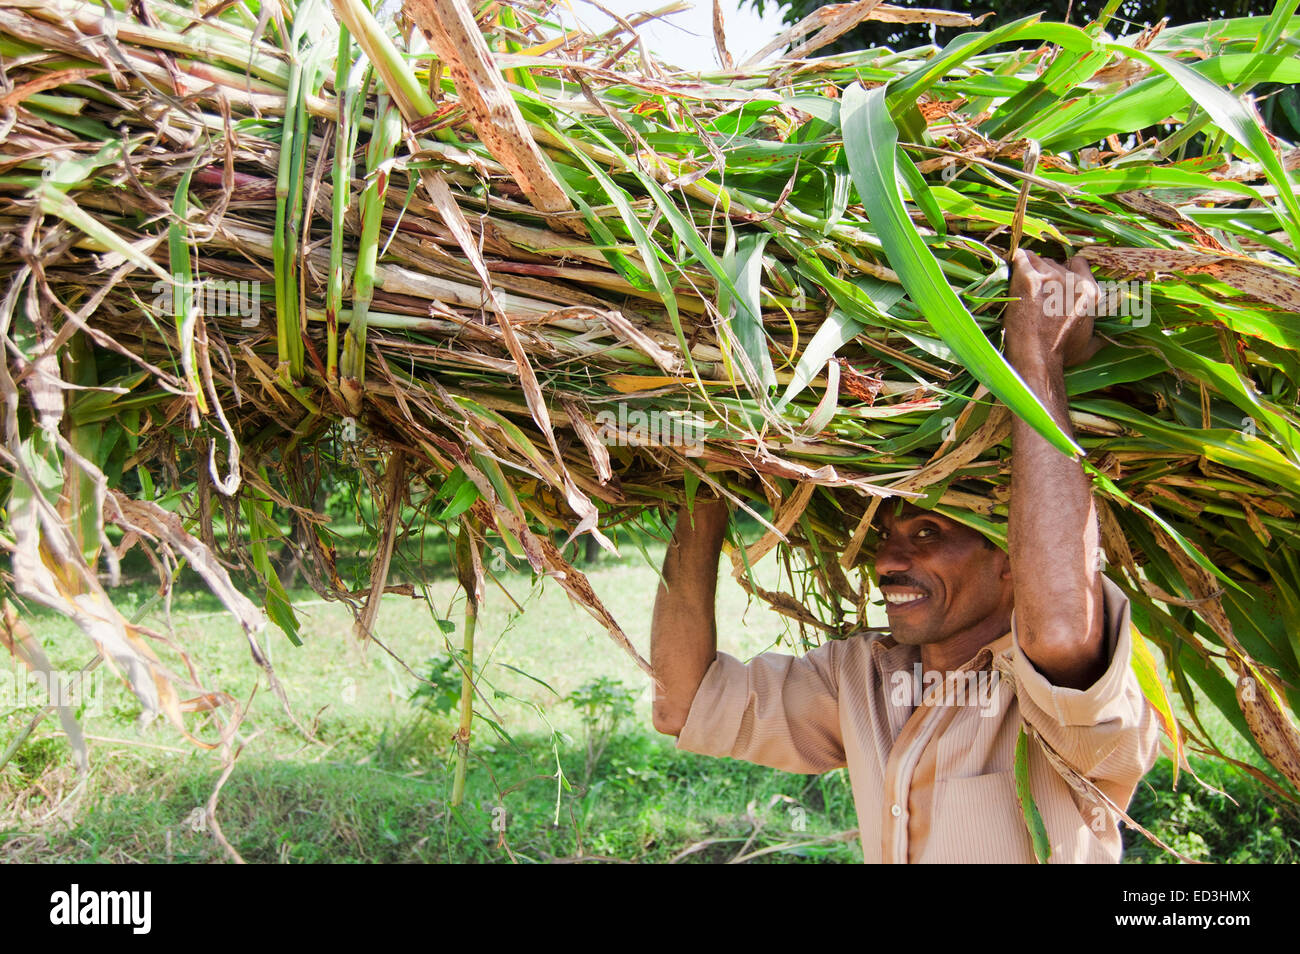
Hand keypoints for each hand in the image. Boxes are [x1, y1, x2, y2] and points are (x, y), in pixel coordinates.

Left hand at [1004, 250, 1102, 369]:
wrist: (1036, 357)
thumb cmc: (1060, 355)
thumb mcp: (1087, 348)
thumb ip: (1098, 339)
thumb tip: (1106, 342)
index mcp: (1090, 291)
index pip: (1079, 263)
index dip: (1066, 270)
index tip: (1056, 281)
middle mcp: (1072, 280)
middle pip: (1055, 262)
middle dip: (1046, 273)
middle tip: (1036, 290)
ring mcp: (1050, 276)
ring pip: (1038, 259)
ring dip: (1031, 269)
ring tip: (1023, 284)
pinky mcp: (1028, 278)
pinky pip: (1021, 258)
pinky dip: (1017, 262)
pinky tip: (1013, 271)